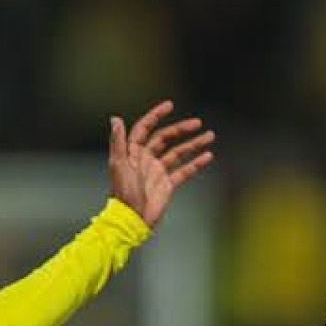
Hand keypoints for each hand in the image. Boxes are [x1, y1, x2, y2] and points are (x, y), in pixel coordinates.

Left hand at [108, 99, 215, 227]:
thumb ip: (118, 142)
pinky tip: (208, 157)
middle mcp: (146, 159)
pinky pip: (185, 171)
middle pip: (166, 139)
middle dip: (182, 129)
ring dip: (194, 144)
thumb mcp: (119, 165)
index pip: (145, 129)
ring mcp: (158, 171)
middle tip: (198, 123)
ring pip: (179, 153)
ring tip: (210, 136)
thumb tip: (116, 119)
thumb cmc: (123, 193)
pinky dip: (197, 164)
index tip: (170, 106)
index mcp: (133, 152)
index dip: (156, 116)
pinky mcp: (168, 184)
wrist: (132, 219)